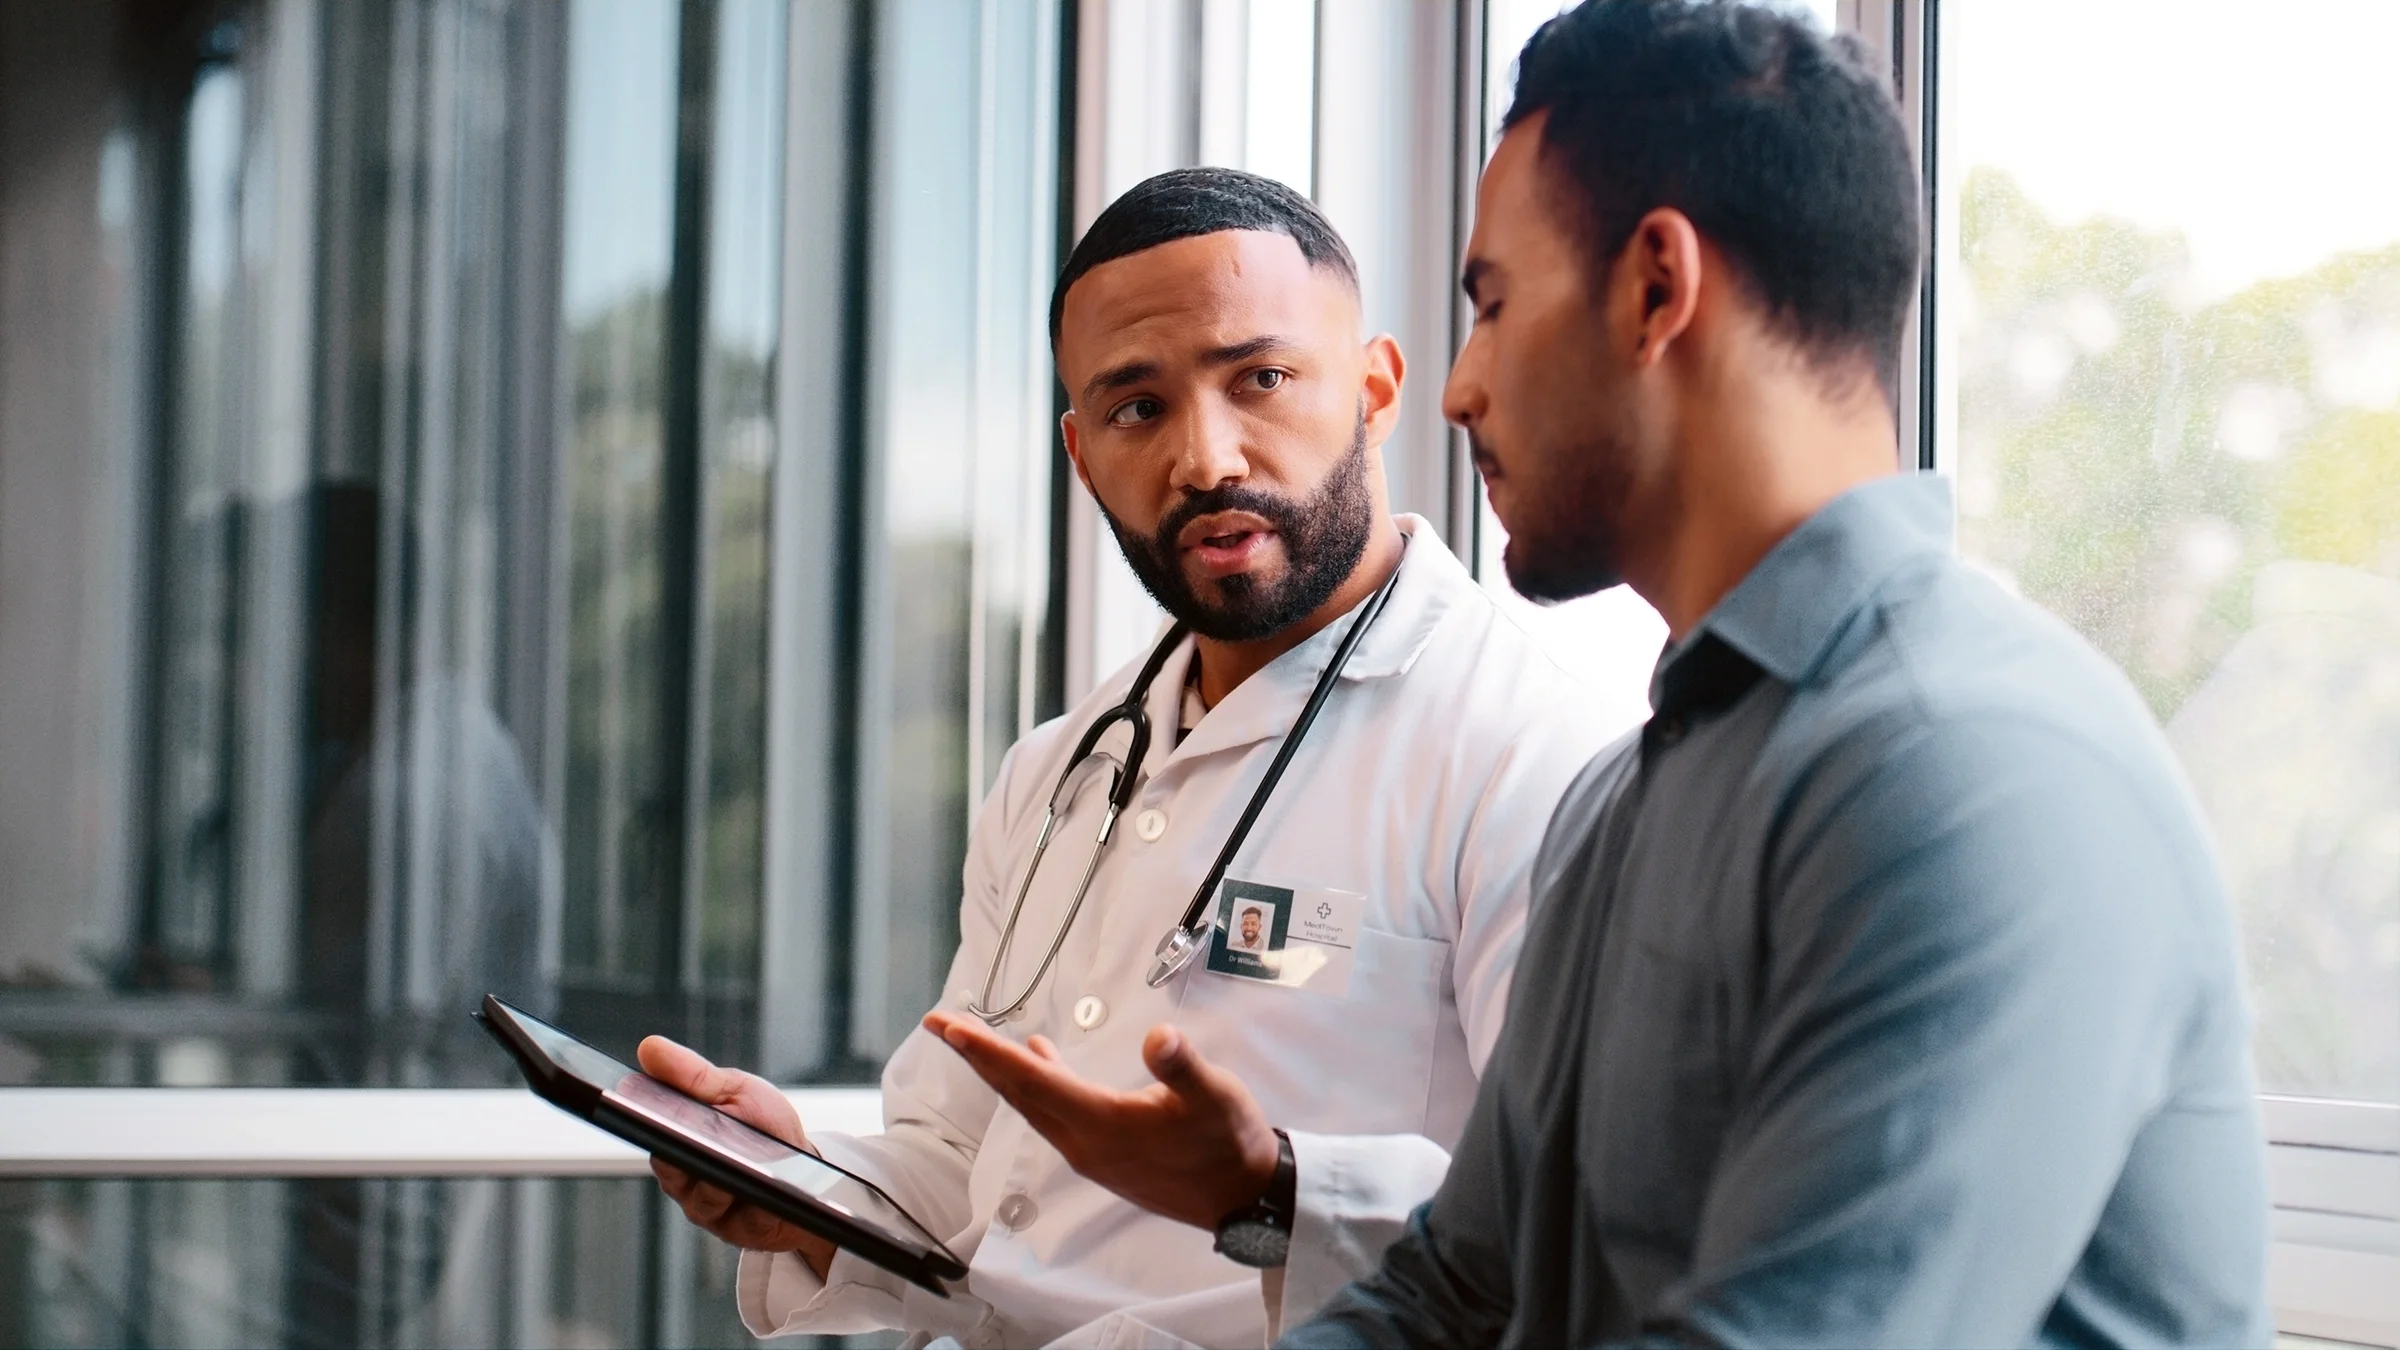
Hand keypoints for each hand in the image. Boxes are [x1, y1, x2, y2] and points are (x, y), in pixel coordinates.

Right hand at [636, 1036, 836, 1277]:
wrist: (808, 1169)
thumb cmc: (764, 1125)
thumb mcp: (734, 1090)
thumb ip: (693, 1075)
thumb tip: (649, 1047)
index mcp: (677, 1136)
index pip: (651, 1133)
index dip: (649, 1125)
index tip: (650, 1114)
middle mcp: (683, 1176)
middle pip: (673, 1170)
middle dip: (689, 1155)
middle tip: (701, 1141)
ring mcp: (708, 1206)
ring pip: (704, 1198)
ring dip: (723, 1181)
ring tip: (742, 1167)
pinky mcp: (736, 1230)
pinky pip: (742, 1220)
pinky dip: (757, 1205)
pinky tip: (768, 1196)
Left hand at [922, 1010, 1280, 1230]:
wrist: (1244, 1197)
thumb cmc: (1229, 1143)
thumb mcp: (1213, 1094)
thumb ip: (1180, 1066)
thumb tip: (1158, 1038)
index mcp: (1101, 1124)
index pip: (1031, 1080)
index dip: (987, 1051)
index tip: (950, 1028)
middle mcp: (1084, 1142)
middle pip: (1019, 1092)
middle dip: (977, 1056)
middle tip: (941, 1023)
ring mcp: (1091, 1152)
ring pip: (1034, 1104)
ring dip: (1003, 1071)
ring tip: (976, 1041)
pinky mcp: (1103, 1155)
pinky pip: (1054, 1114)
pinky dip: (1037, 1085)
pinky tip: (1044, 1060)